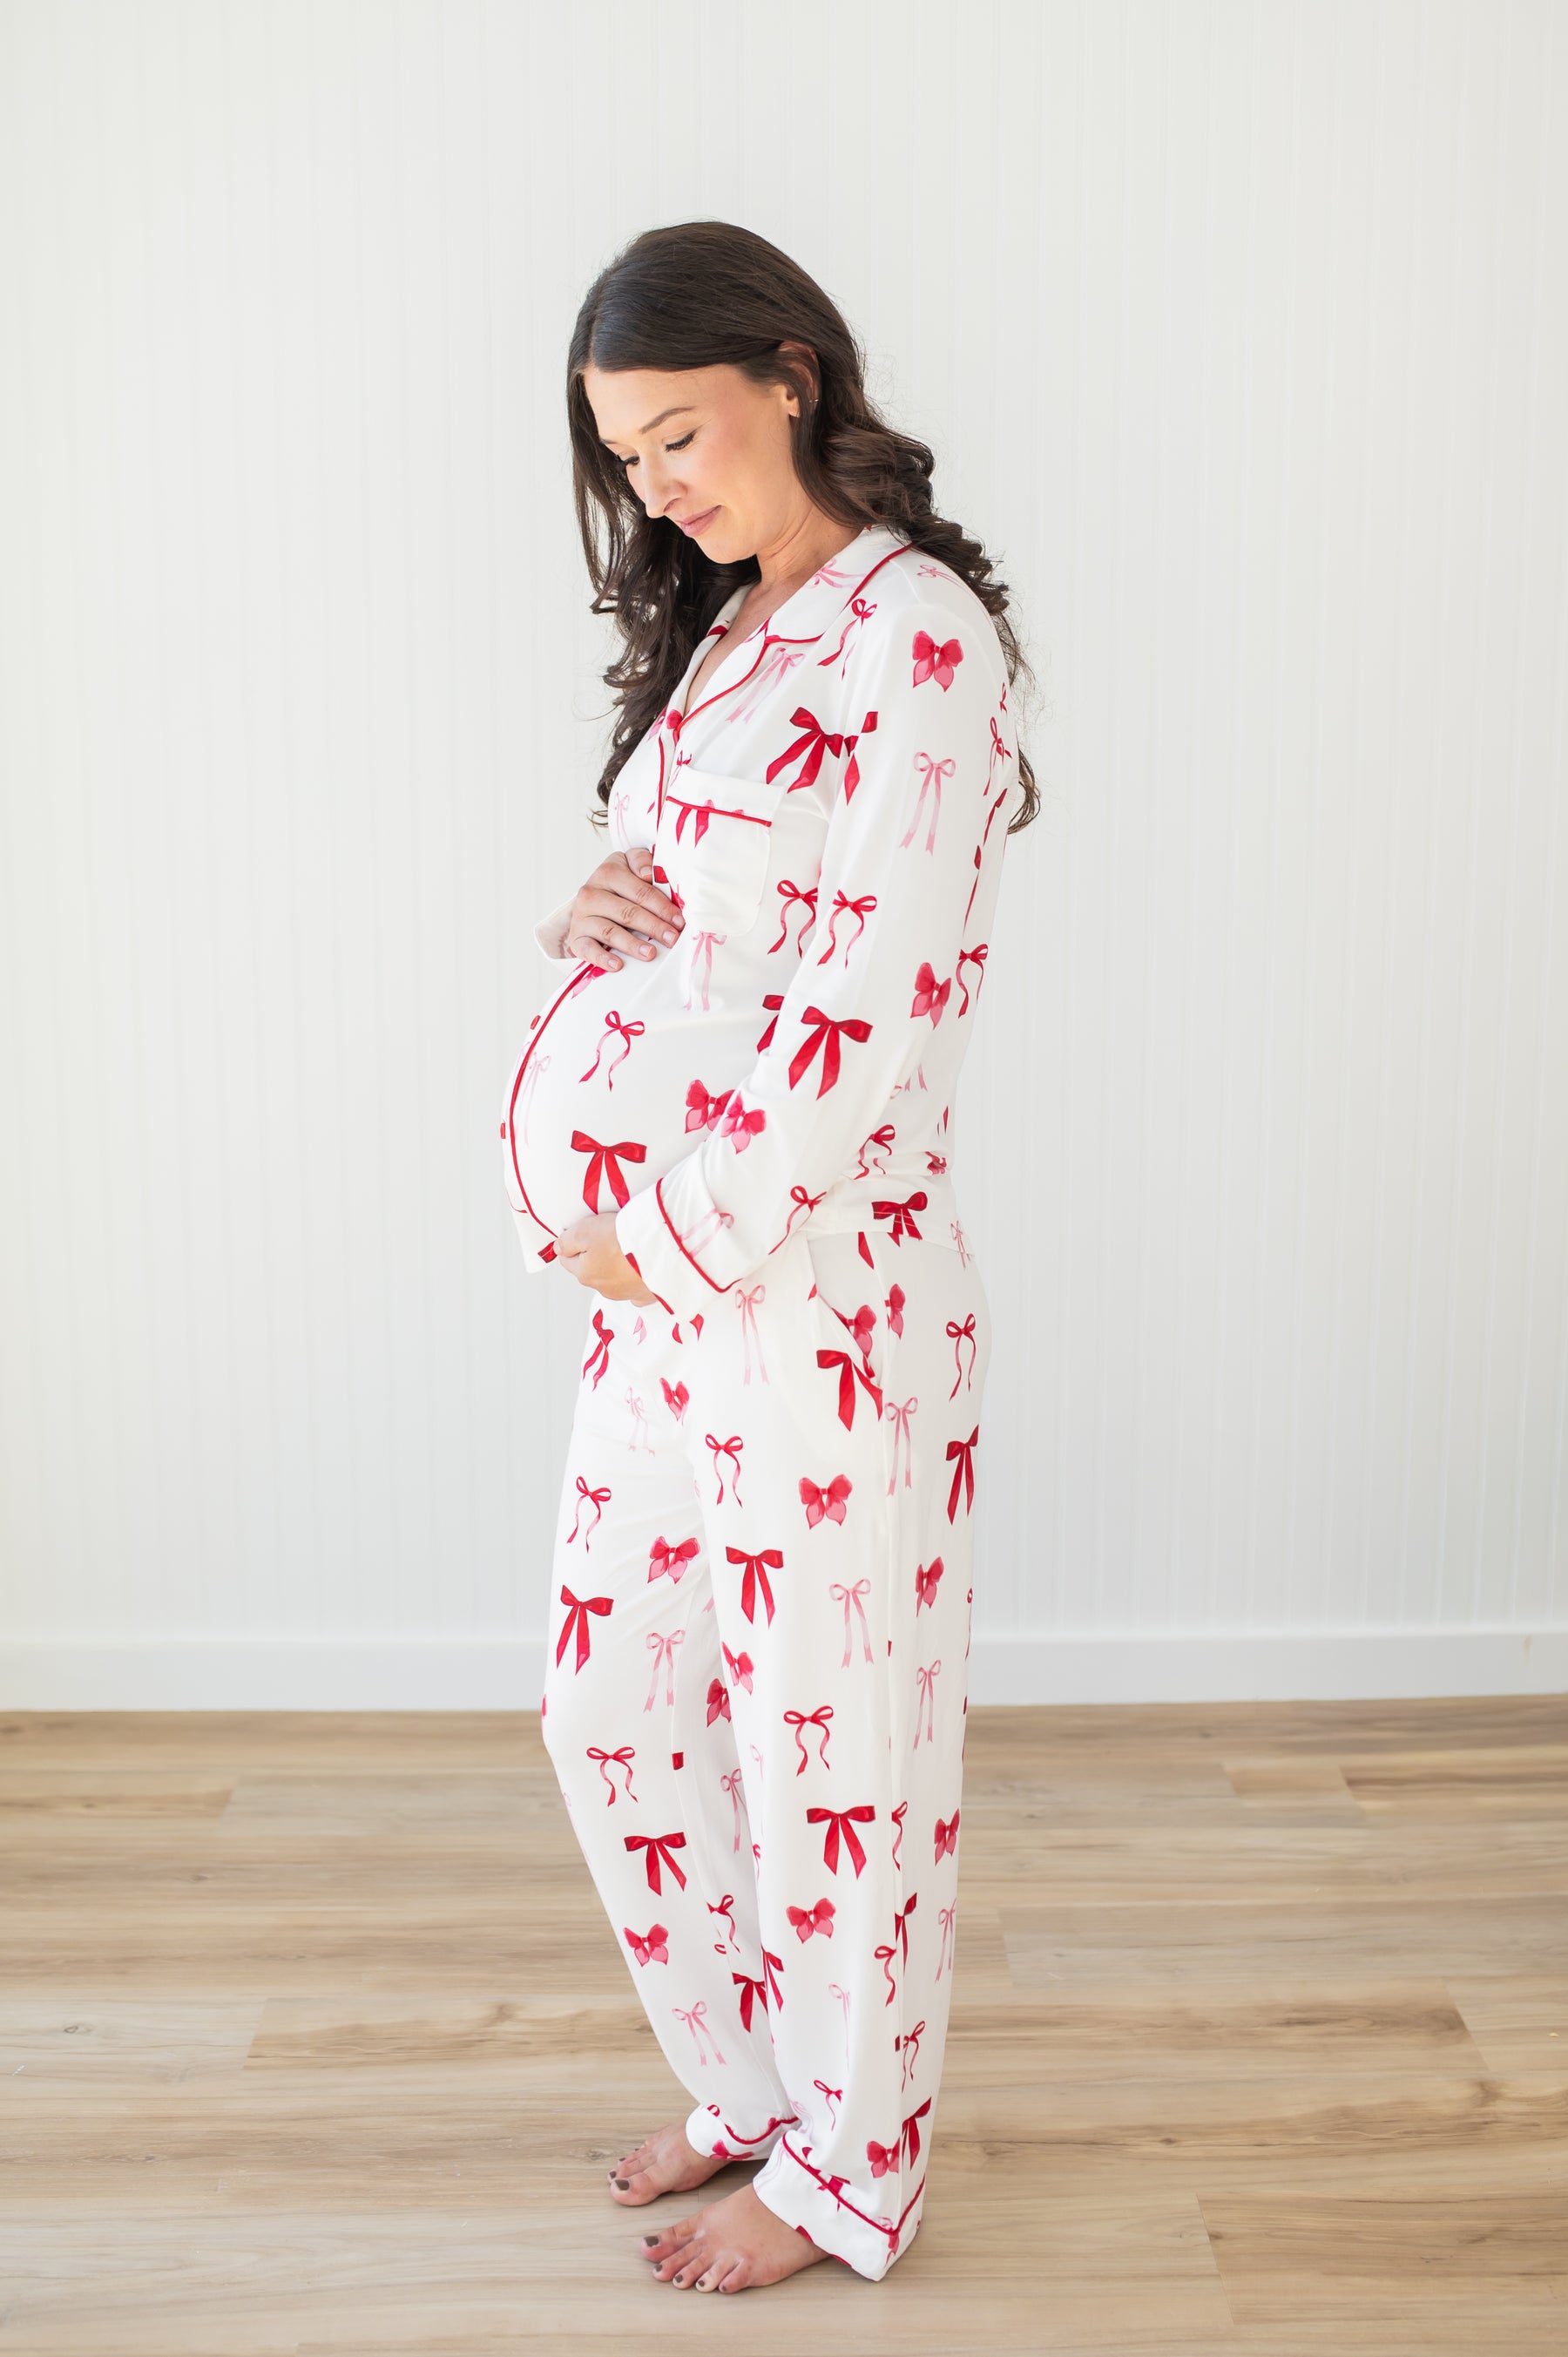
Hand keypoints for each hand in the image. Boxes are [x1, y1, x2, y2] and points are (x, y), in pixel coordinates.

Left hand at [555, 1211, 658, 1303]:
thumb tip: (559, 1249)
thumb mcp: (584, 1231)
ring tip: (630, 1247)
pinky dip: (638, 1278)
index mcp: (585, 1274)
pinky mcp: (647, 1294)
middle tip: (611, 1236)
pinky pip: (638, 1287)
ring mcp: (626, 1294)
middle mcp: (603, 1289)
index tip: (587, 1233)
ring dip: (618, 1267)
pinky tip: (644, 1267)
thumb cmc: (620, 1238)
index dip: (574, 1244)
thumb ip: (566, 1241)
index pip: (567, 1261)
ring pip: (615, 1279)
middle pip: (592, 1271)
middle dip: (597, 1256)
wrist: (659, 1249)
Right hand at [562, 847, 683, 969]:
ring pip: (609, 931)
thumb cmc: (620, 886)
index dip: (662, 906)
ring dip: (632, 944)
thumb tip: (649, 874)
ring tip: (651, 953)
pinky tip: (617, 965)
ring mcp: (582, 916)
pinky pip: (588, 949)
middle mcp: (591, 893)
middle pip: (627, 912)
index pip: (640, 890)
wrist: (591, 901)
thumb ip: (642, 862)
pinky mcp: (576, 937)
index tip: (679, 921)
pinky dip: (602, 958)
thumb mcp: (630, 866)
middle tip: (672, 939)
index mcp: (608, 872)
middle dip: (653, 927)